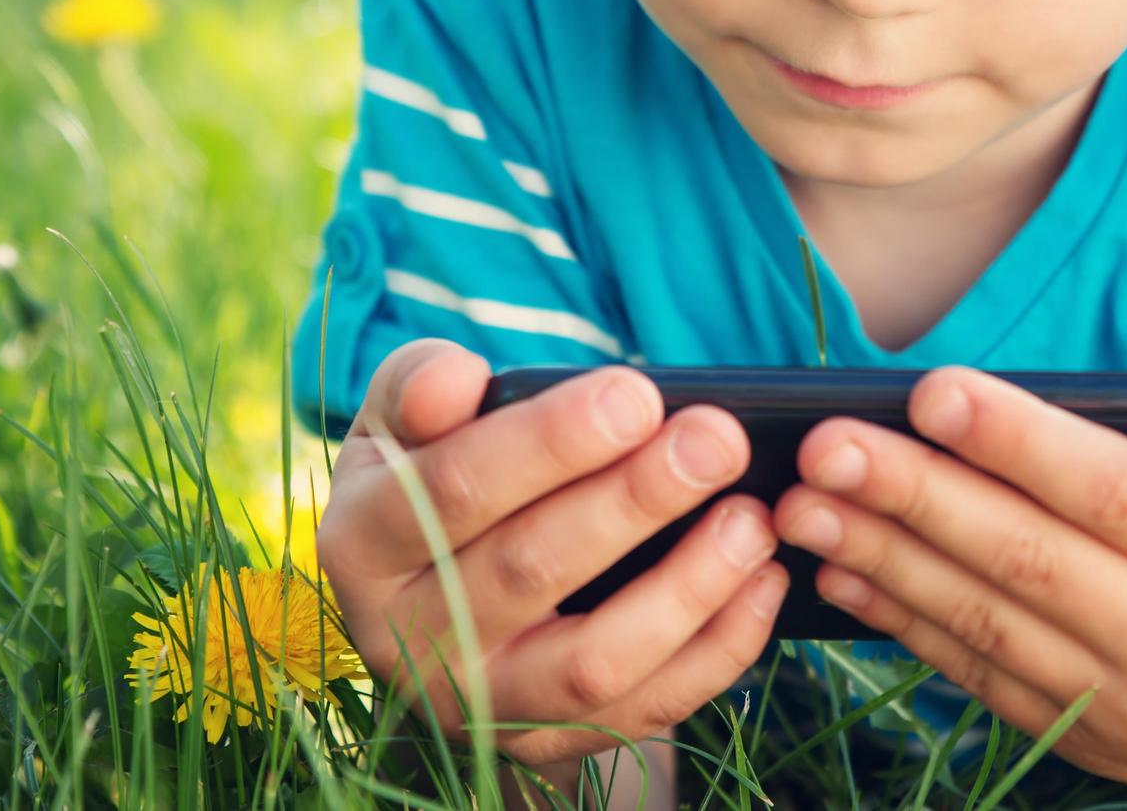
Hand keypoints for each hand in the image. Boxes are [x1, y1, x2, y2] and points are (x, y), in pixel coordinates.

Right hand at [316, 340, 788, 766]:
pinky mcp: (545, 745)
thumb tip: (455, 382)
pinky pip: (643, 711)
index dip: (550, 442)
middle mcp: (406, 638)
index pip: (456, 489)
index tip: (639, 395)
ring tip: (752, 519)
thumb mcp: (402, 420)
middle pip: (531, 570)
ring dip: (687, 589)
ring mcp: (478, 704)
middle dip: (636, 500)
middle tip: (719, 441)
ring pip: (592, 664)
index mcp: (363, 541)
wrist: (438, 588)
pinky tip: (763, 582)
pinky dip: (716, 651)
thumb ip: (419, 384)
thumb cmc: (434, 469)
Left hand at [771, 366, 1126, 807]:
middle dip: (918, 497)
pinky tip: (841, 570)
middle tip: (825, 444)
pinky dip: (904, 622)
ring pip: (989, 621)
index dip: (1021, 442)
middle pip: (1032, 560)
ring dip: (886, 560)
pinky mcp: (1089, 737)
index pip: (1120, 496)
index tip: (933, 391)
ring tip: (802, 504)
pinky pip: (981, 673)